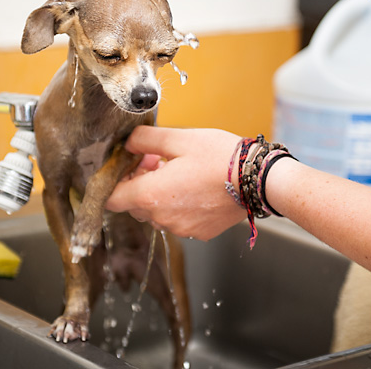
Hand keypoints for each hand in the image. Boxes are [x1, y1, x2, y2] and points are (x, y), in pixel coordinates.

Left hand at [106, 126, 245, 239]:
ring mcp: (181, 228)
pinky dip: (179, 205)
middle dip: (139, 182)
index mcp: (151, 195)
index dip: (116, 180)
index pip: (111, 198)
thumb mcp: (179, 138)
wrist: (258, 180)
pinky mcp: (199, 232)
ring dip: (159, 194)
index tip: (130, 164)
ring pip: (156, 213)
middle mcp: (162, 218)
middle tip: (158, 160)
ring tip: (180, 171)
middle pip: (134, 205)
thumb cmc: (220, 157)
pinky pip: (178, 220)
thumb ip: (145, 140)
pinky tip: (195, 186)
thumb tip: (128, 144)